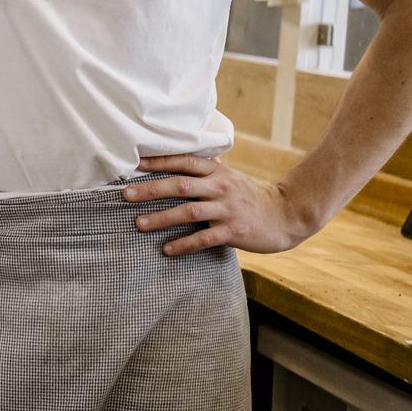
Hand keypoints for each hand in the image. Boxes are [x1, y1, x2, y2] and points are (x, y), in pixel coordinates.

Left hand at [124, 152, 314, 255]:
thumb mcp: (228, 177)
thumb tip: (172, 161)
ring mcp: (227, 209)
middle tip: (125, 194)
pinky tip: (167, 249)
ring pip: (188, 211)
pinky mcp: (234, 231)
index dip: (157, 162)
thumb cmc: (249, 196)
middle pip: (180, 185)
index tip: (132, 164)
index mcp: (217, 172)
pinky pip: (204, 238)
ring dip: (161, 218)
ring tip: (139, 224)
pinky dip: (184, 244)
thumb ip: (204, 170)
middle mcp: (220, 187)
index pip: (183, 162)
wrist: (286, 214)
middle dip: (151, 189)